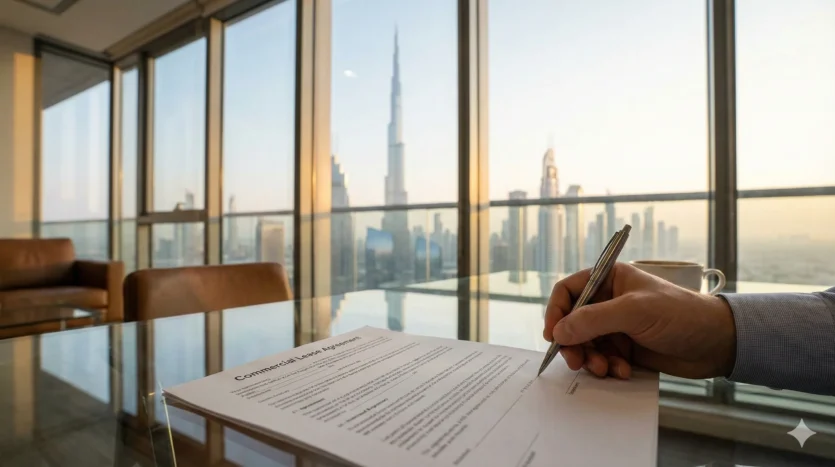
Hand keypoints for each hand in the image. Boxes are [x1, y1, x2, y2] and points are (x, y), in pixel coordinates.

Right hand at [543, 262, 736, 379]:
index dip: (556, 311)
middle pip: (572, 322)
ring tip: (605, 369)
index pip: (569, 291)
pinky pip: (601, 359)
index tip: (553, 334)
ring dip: (590, 359)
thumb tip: (559, 331)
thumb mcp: (635, 312)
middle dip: (573, 343)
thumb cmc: (682, 314)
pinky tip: (623, 371)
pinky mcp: (625, 348)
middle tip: (577, 361)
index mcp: (609, 279)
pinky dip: (607, 367)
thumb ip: (594, 320)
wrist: (717, 343)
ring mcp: (616, 326)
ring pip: (585, 344)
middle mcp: (609, 301)